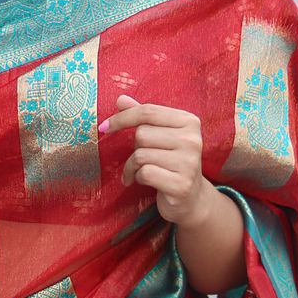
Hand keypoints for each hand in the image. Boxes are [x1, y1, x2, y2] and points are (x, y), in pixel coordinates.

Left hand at [99, 93, 212, 226]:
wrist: (191, 198)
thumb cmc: (172, 161)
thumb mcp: (161, 135)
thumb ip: (143, 117)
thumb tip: (121, 99)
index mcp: (189, 121)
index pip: (148, 111)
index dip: (122, 118)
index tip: (104, 127)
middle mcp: (192, 140)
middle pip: (142, 134)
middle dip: (135, 147)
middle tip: (142, 158)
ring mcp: (189, 163)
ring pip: (140, 155)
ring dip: (132, 165)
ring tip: (139, 171)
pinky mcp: (181, 184)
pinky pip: (144, 173)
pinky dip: (137, 177)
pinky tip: (143, 181)